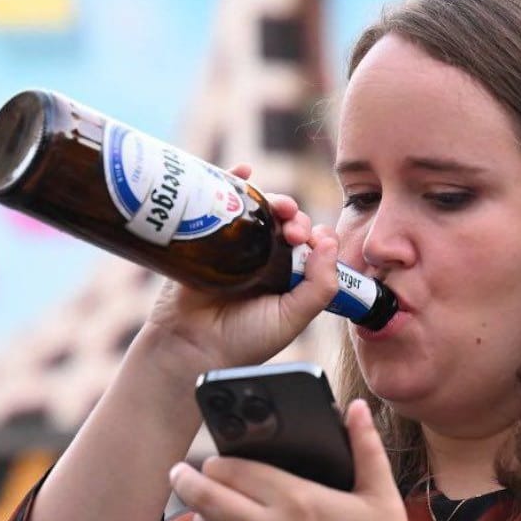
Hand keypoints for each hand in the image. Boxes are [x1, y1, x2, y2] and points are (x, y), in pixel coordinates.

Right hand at [143, 164, 339, 370]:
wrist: (190, 349)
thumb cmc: (243, 341)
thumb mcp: (293, 318)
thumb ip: (320, 286)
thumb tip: (329, 241)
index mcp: (288, 277)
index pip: (309, 244)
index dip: (316, 236)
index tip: (315, 241)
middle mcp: (263, 259)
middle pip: (285, 222)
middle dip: (296, 218)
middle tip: (293, 231)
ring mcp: (234, 247)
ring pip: (258, 209)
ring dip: (273, 199)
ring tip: (278, 207)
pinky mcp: (205, 237)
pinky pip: (220, 202)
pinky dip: (234, 181)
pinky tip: (243, 171)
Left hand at [169, 399, 425, 520]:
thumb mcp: (380, 494)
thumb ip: (365, 445)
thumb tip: (356, 409)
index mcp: (295, 500)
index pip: (232, 470)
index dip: (218, 460)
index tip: (215, 457)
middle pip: (204, 500)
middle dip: (187, 481)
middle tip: (181, 473)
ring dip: (203, 519)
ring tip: (210, 510)